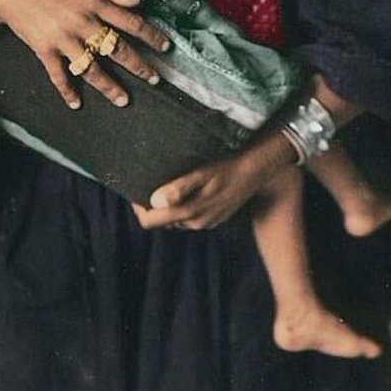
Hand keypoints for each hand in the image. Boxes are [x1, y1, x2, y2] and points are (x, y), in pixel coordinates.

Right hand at [0, 0, 170, 107]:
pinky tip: (76, 104)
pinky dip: (67, 91)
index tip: (166, 47)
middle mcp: (81, 22)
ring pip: (91, 67)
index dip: (151, 35)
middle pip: (116, 48)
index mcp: (93, 3)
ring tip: (124, 100)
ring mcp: (62, 38)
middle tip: (155, 79)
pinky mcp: (44, 50)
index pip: (130, 21)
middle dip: (138, 66)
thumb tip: (137, 1)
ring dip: (109, 86)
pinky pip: (58, 75)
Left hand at [132, 128, 296, 230]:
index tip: (135, 189)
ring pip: (174, 219)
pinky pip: (188, 217)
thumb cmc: (227, 168)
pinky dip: (182, 206)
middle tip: (147, 183)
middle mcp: (195, 223)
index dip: (138, 208)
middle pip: (160, 221)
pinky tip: (186, 190)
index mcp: (188, 213)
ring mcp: (204, 223)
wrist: (256, 172)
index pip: (149, 221)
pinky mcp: (212, 220)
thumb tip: (154, 201)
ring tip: (164, 184)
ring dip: (167, 206)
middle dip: (150, 206)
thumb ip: (178, 189)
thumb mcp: (201, 174)